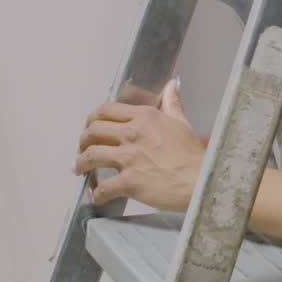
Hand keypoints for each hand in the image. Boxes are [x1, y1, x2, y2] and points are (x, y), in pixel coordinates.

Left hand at [75, 78, 203, 210]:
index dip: (93, 119)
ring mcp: (130, 157)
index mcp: (145, 117)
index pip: (106, 110)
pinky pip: (102, 188)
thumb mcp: (182, 124)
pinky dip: (96, 194)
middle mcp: (133, 133)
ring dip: (80, 164)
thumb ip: (172, 104)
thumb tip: (172, 84)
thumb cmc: (193, 155)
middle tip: (83, 149)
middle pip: (92, 131)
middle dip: (82, 141)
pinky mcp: (129, 181)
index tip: (91, 127)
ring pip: (90, 156)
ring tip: (80, 170)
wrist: (201, 181)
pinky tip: (98, 197)